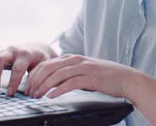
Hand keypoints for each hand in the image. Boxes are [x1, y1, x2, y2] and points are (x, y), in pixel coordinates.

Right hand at [0, 43, 55, 95]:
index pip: (17, 68)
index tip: (10, 94)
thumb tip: (32, 91)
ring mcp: (4, 52)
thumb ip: (38, 76)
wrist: (37, 47)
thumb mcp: (43, 66)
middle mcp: (12, 51)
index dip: (13, 82)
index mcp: (25, 54)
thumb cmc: (41, 59)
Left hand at [25, 54, 139, 98]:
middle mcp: (76, 60)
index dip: (34, 75)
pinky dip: (58, 90)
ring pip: (57, 75)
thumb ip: (69, 73)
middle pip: (49, 67)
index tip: (28, 86)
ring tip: (36, 96)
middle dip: (35, 81)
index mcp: (72, 58)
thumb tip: (53, 82)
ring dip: (44, 86)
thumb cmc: (105, 77)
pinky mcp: (91, 78)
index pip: (46, 63)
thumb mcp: (84, 71)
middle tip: (29, 93)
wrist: (126, 78)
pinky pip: (70, 83)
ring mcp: (84, 68)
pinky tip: (51, 96)